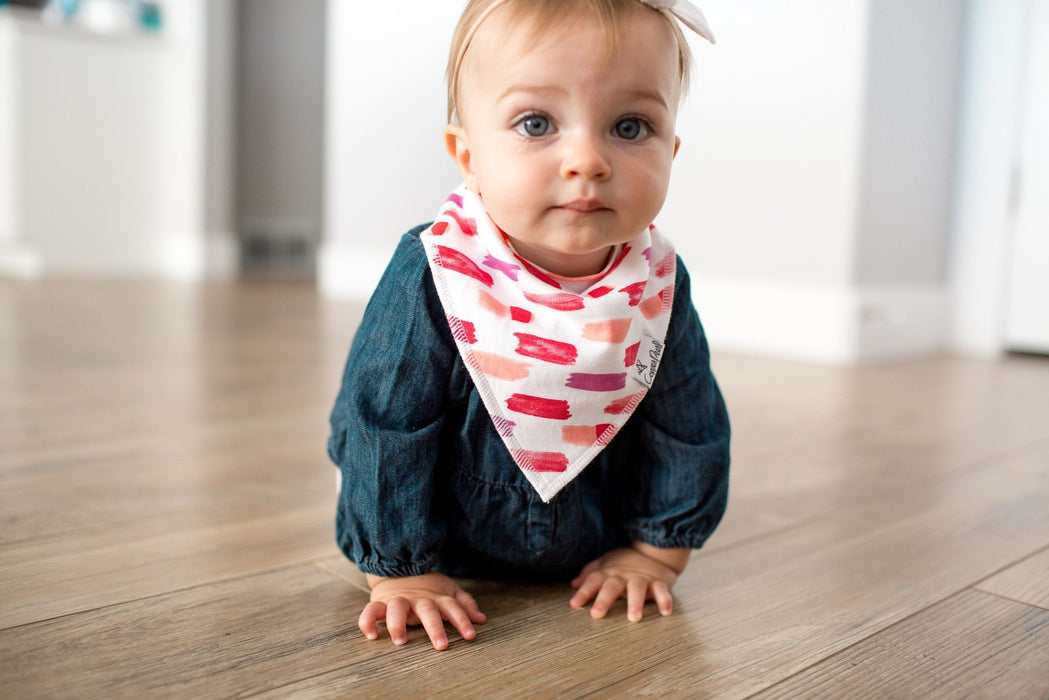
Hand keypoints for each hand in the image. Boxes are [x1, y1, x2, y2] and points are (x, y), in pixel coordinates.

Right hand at [358, 572, 485, 650]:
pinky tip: (371, 635)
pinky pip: (371, 610)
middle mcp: (418, 599)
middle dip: (435, 627)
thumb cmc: (428, 586)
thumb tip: (481, 619)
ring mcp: (399, 600)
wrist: (400, 568)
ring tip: (401, 640)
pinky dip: (368, 621)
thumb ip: (464, 604)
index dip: (462, 620)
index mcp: (436, 598)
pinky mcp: (380, 602)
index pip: (452, 607)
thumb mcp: (449, 591)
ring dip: (397, 623)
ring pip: (397, 608)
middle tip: (441, 646)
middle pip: (427, 610)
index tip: (471, 636)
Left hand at [569, 543, 688, 621]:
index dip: (583, 592)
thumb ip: (589, 574)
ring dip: (635, 602)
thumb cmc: (625, 563)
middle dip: (604, 600)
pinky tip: (665, 612)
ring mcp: (641, 578)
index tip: (574, 605)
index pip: (593, 581)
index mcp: (608, 573)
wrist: (653, 551)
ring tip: (633, 618)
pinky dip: (664, 600)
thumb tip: (573, 583)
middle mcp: (623, 576)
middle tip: (597, 614)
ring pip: (637, 589)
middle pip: (612, 586)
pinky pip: (662, 590)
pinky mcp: (659, 582)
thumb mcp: (605, 564)